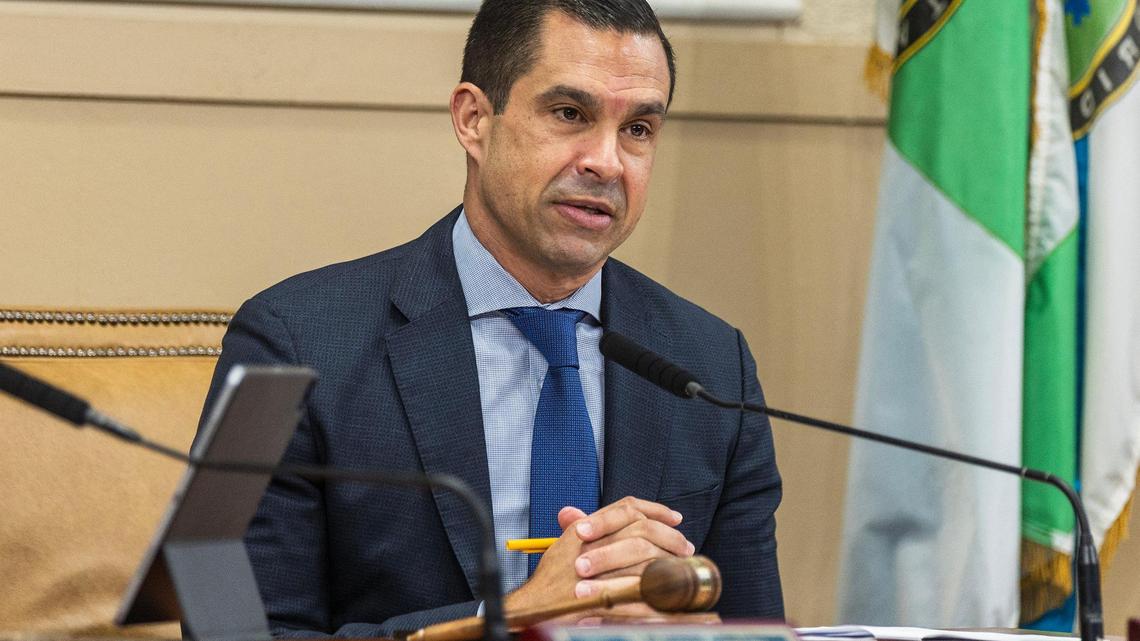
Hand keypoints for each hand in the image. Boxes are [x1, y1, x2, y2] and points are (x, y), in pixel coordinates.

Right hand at [505, 497, 694, 616]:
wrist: (536, 605)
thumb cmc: (551, 578)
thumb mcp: (565, 545)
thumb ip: (582, 525)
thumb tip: (583, 510)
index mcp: (585, 528)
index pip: (626, 507)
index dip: (654, 509)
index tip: (674, 517)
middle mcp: (591, 543)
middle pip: (641, 530)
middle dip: (669, 536)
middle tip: (685, 545)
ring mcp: (598, 570)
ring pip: (646, 558)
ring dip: (669, 561)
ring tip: (684, 567)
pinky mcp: (605, 597)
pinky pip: (642, 592)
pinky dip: (661, 591)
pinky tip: (675, 592)